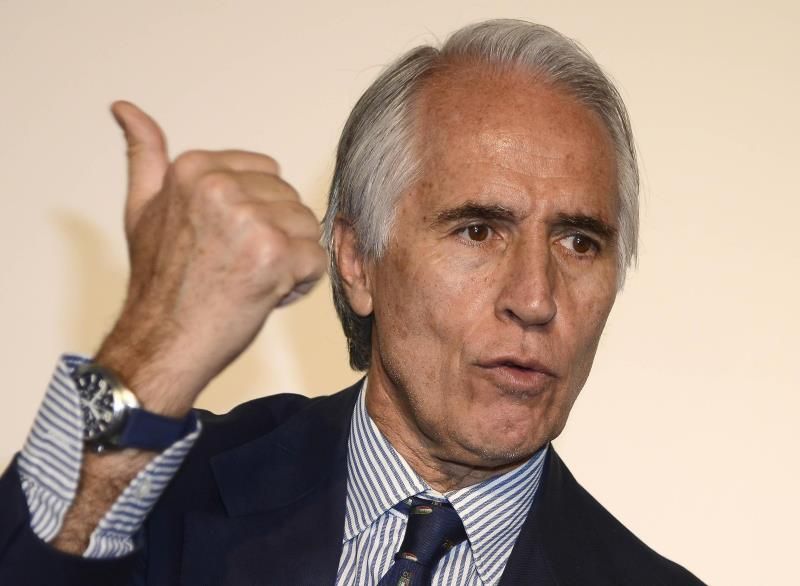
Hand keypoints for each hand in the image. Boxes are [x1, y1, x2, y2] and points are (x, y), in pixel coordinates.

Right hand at [96, 101, 326, 415]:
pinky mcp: (274, 254)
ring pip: (307, 228)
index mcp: (194, 168)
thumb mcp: (142, 208)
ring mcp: (249, 219)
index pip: (268, 173)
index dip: (258, 211)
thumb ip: (145, 156)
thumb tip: (126, 108)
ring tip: (251, 279)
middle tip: (238, 266)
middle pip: (290, 200)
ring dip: (290, 259)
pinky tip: (266, 295)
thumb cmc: (159, 283)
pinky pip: (316, 260)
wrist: (162, 343)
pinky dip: (300, 283)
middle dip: (276, 235)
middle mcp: (220, 187)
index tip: (228, 240)